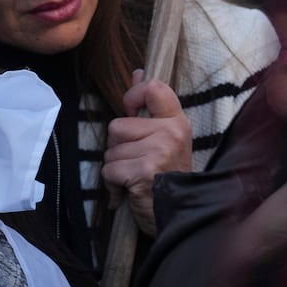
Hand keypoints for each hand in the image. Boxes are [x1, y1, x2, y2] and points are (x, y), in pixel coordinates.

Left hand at [101, 70, 192, 235]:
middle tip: (137, 162)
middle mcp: (171, 132)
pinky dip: (112, 184)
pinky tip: (129, 190)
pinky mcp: (144, 171)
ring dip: (116, 166)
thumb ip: (150, 106)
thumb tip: (138, 72)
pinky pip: (109, 169)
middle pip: (117, 126)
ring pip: (111, 149)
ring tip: (135, 177)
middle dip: (118, 146)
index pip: (153, 88)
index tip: (131, 111)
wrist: (177, 215)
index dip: (133, 96)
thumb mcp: (164, 138)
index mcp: (177, 121)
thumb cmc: (166, 176)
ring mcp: (159, 151)